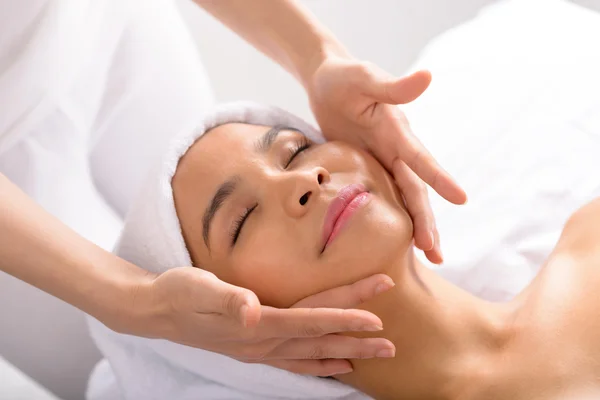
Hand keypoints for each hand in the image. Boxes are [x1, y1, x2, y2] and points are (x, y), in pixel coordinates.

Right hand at [134, 267, 395, 376]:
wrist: (156, 311)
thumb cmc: (179, 292)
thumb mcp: (198, 288)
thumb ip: (225, 298)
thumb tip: (250, 310)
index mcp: (255, 325)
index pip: (308, 320)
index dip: (342, 319)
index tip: (375, 319)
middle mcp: (262, 342)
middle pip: (318, 339)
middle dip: (355, 339)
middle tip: (391, 344)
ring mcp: (259, 350)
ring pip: (312, 353)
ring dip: (345, 353)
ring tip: (376, 356)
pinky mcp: (254, 348)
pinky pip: (296, 361)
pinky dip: (320, 364)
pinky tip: (337, 366)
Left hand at [306, 54, 466, 263]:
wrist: (326, 82)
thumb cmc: (345, 77)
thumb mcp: (364, 78)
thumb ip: (393, 85)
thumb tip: (428, 75)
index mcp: (397, 131)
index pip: (419, 159)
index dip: (439, 178)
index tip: (461, 199)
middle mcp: (395, 150)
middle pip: (415, 190)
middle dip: (426, 220)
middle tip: (436, 254)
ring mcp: (382, 162)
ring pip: (403, 199)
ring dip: (415, 226)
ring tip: (428, 256)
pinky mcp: (366, 170)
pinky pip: (380, 198)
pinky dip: (391, 218)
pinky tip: (395, 241)